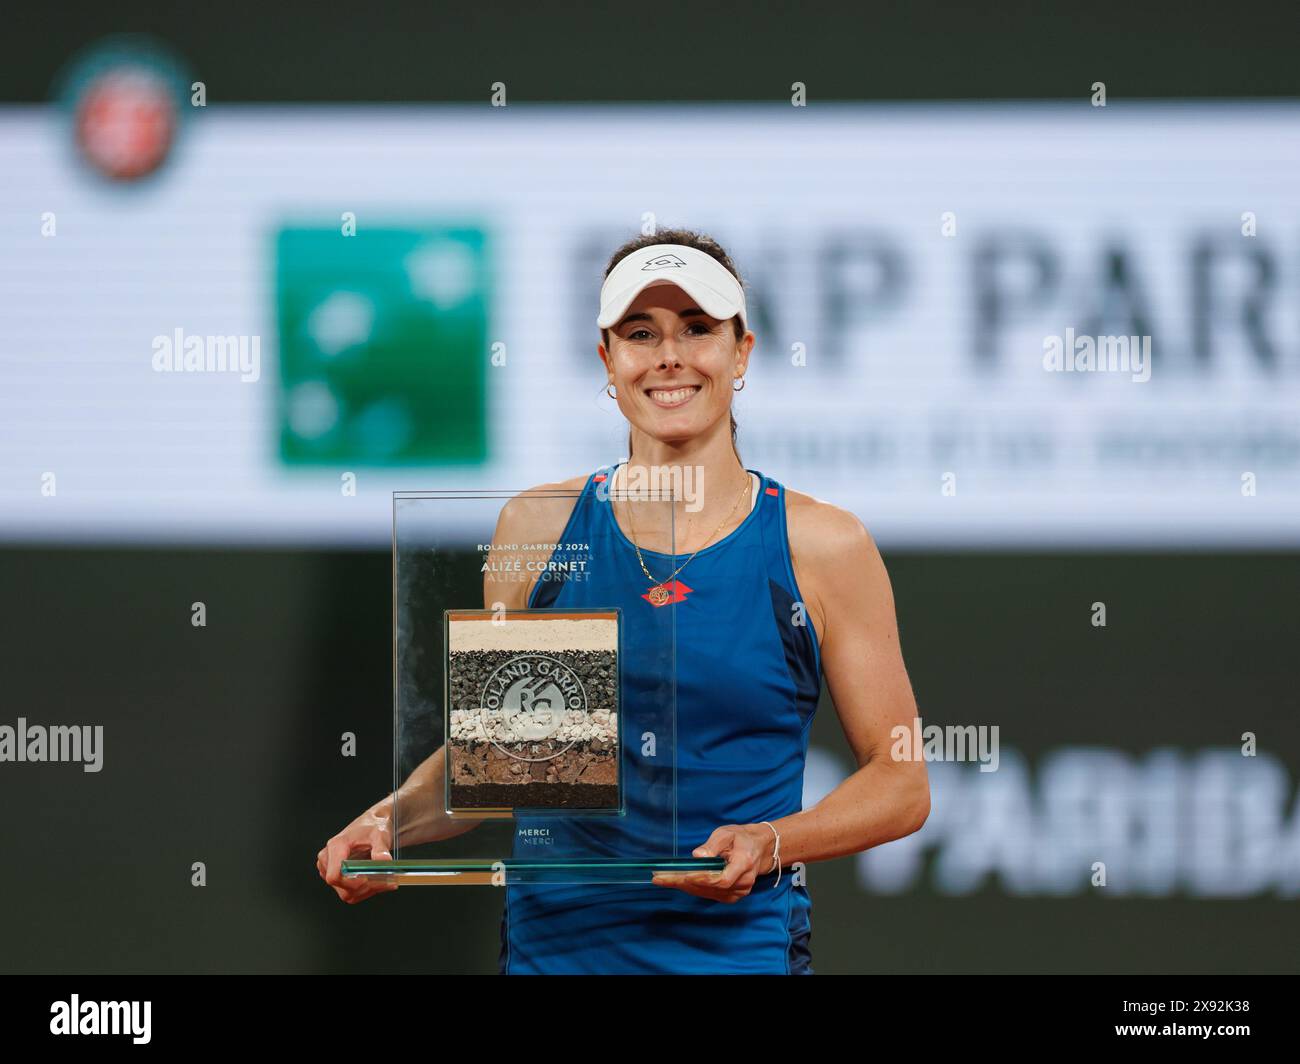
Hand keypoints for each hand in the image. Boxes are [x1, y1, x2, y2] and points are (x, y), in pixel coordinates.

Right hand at [317, 807, 399, 903]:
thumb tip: (383, 861)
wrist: (372, 825)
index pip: (334, 875)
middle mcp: (328, 859)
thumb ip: (381, 848)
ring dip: (368, 891)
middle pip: (342, 887)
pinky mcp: (337, 877)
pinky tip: (378, 882)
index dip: (351, 883)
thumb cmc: (372, 826)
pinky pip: (350, 893)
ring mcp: (330, 870)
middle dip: (366, 887)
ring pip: (347, 893)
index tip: (369, 880)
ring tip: (386, 881)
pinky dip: (366, 891)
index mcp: (336, 846)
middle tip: (387, 881)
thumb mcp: (380, 834)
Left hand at [651, 823, 774, 902]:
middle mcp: (743, 883)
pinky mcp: (732, 896)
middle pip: (710, 888)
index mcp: (744, 864)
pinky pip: (710, 894)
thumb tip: (697, 856)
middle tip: (659, 878)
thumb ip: (713, 844)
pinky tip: (678, 882)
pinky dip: (693, 889)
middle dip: (683, 883)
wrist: (760, 849)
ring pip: (707, 893)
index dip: (701, 879)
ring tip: (663, 879)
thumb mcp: (727, 833)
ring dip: (684, 887)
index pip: (722, 879)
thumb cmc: (741, 838)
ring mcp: (739, 892)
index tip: (682, 875)